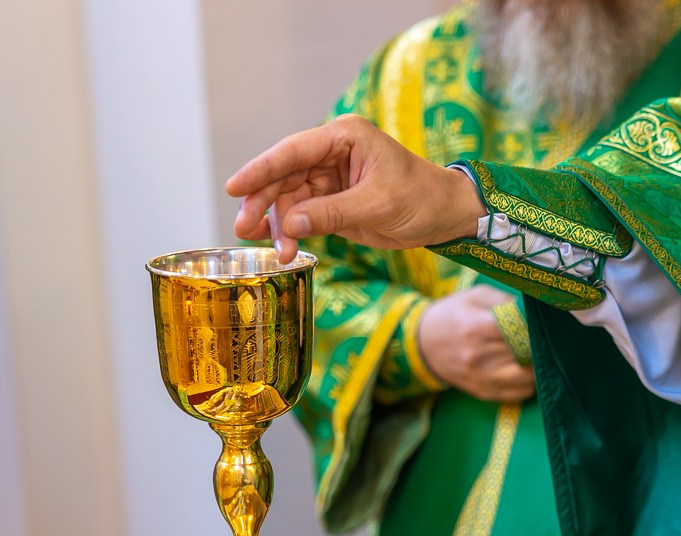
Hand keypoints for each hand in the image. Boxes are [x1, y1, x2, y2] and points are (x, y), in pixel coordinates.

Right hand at [226, 115, 485, 262]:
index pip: (294, 150)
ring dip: (278, 224)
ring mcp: (330, 178)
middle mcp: (332, 152)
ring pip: (289, 198)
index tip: (234, 187)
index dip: (261, 169)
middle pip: (284, 175)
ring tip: (276, 252)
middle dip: (264, 202)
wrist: (446, 216)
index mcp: (345, 137)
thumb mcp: (379, 205)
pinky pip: (302, 214)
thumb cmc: (422, 198)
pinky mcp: (332, 202)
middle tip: (245, 228)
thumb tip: (289, 224)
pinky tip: (285, 249)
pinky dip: (292, 232)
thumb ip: (332, 213)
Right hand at [419, 286, 534, 402]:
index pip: (520, 330)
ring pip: (527, 378)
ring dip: (536, 367)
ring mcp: (481, 378)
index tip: (539, 324)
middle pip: (526, 354)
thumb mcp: (476, 296)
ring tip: (533, 355)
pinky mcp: (483, 392)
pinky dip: (528, 383)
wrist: (423, 343)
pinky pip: (518, 394)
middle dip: (538, 346)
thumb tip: (533, 312)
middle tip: (542, 339)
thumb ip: (505, 302)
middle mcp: (479, 357)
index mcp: (477, 328)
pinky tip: (524, 370)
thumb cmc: (454, 315)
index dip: (534, 327)